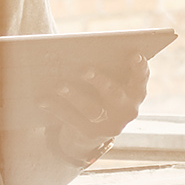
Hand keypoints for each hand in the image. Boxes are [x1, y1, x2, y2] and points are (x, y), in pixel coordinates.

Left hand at [7, 53, 147, 180]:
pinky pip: (71, 119)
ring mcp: (110, 125)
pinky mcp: (90, 134)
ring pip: (91, 109)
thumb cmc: (99, 93)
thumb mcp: (107, 82)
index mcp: (135, 93)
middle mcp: (127, 110)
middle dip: (99, 81)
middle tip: (84, 69)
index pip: (141, 79)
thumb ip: (105, 68)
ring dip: (74, 95)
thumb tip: (78, 51)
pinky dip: (56, 107)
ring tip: (59, 85)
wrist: (90, 132)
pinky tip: (43, 99)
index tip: (134, 54)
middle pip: (114, 94)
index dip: (140, 67)